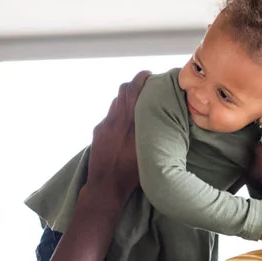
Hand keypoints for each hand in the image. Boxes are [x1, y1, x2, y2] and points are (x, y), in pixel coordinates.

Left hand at [88, 71, 151, 198]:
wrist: (105, 185)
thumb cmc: (131, 173)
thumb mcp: (149, 151)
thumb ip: (153, 132)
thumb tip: (163, 118)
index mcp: (129, 122)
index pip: (133, 90)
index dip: (141, 78)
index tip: (149, 75)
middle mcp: (115, 120)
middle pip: (123, 91)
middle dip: (134, 84)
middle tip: (146, 85)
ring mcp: (104, 126)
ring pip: (116, 103)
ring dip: (126, 100)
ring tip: (137, 105)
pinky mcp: (98, 133)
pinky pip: (109, 117)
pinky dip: (119, 115)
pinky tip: (125, 126)